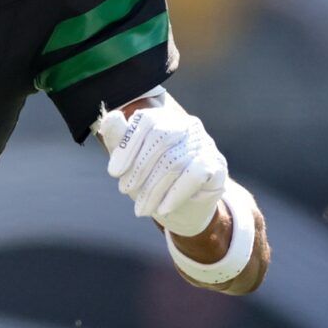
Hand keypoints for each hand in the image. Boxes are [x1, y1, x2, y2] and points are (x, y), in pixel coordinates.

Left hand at [98, 102, 227, 236]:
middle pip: (162, 137)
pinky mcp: (216, 164)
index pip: (147, 121)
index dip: (128, 146)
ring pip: (175, 160)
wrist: (184, 209)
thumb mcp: (130, 161)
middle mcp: (187, 125)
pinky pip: (195, 174)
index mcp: (165, 118)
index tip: (114, 173)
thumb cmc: (152, 179)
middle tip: (124, 190)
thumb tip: (111, 117)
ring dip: (153, 188)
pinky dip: (175, 193)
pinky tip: (162, 209)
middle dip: (139, 167)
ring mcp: (205, 143)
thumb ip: (119, 139)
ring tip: (141, 208)